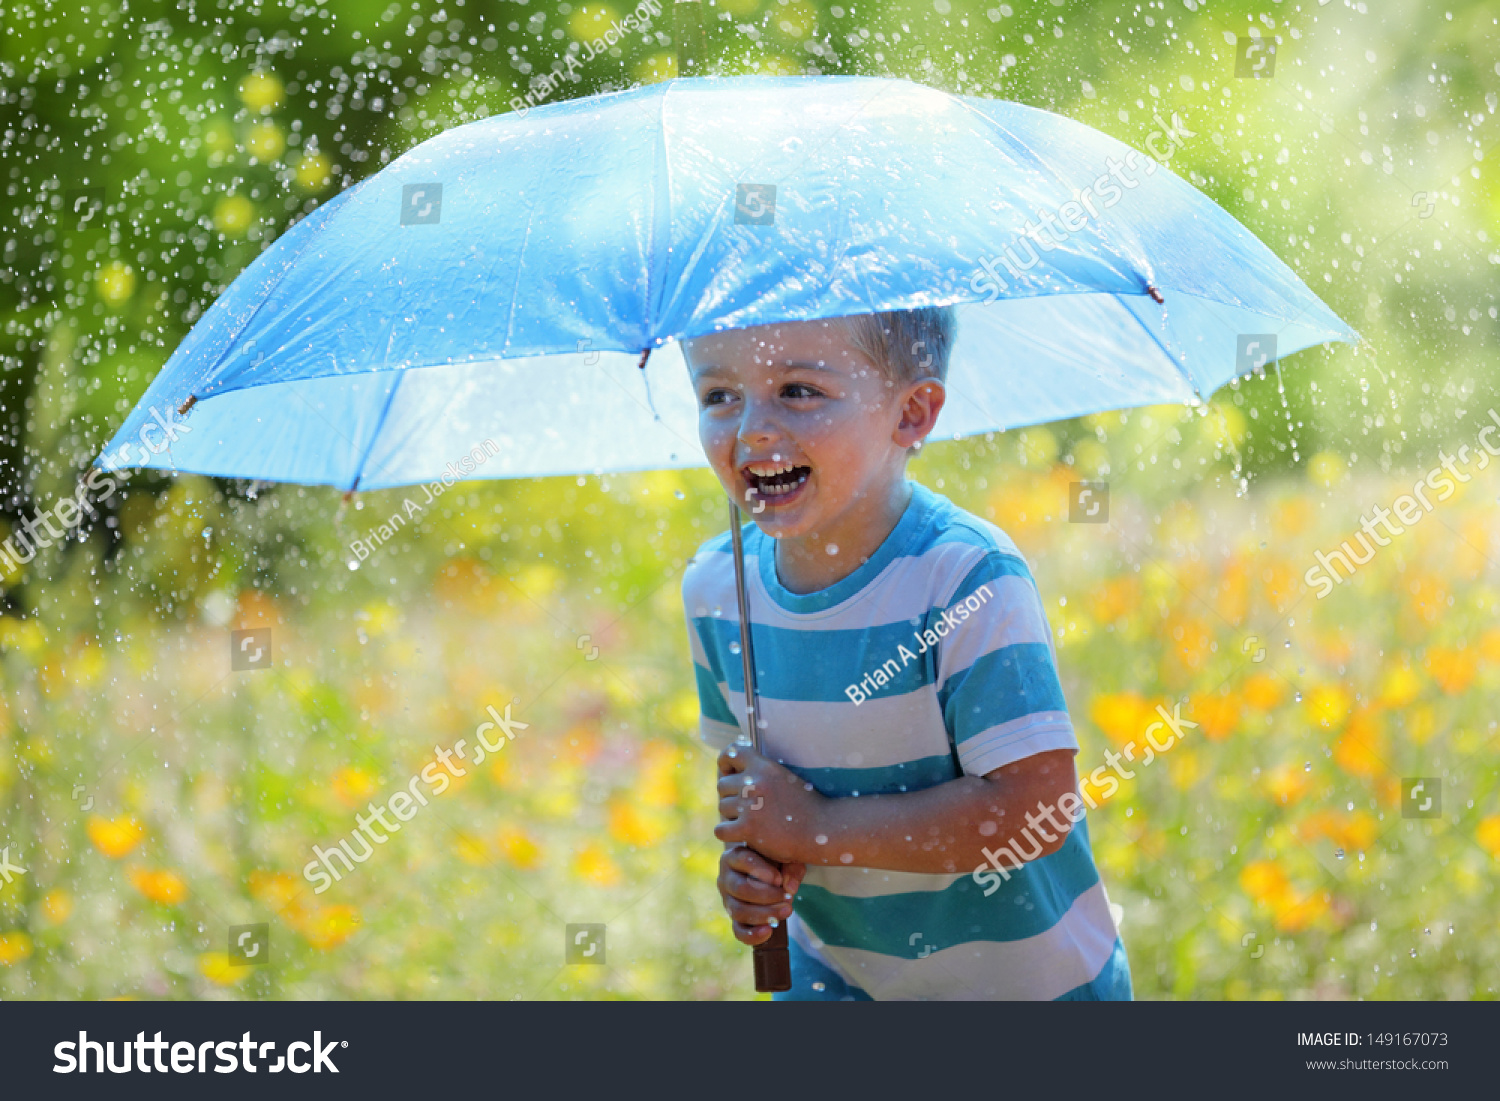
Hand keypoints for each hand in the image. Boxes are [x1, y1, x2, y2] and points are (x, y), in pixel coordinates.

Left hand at [714, 743, 825, 864]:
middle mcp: (755, 783)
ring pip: (722, 807)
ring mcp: (750, 806)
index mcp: (765, 767)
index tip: (730, 773)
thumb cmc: (806, 807)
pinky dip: (729, 834)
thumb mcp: (786, 778)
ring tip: (750, 822)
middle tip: (745, 808)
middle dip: (731, 796)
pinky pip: (721, 830)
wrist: (823, 830)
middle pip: (722, 785)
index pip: (731, 752)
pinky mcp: (748, 828)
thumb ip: (763, 773)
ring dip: (732, 816)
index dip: (725, 762)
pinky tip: (742, 836)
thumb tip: (738, 768)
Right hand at [717, 845, 804, 945]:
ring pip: (738, 911)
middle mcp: (725, 878)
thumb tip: (790, 887)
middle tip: (788, 898)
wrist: (769, 872)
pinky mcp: (734, 918)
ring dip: (764, 914)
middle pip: (740, 889)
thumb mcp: (786, 857)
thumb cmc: (776, 860)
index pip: (743, 860)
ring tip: (786, 911)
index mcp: (734, 856)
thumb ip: (791, 867)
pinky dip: (752, 935)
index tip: (779, 878)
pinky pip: (738, 930)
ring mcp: (727, 900)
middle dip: (767, 896)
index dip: (762, 871)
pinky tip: (769, 931)